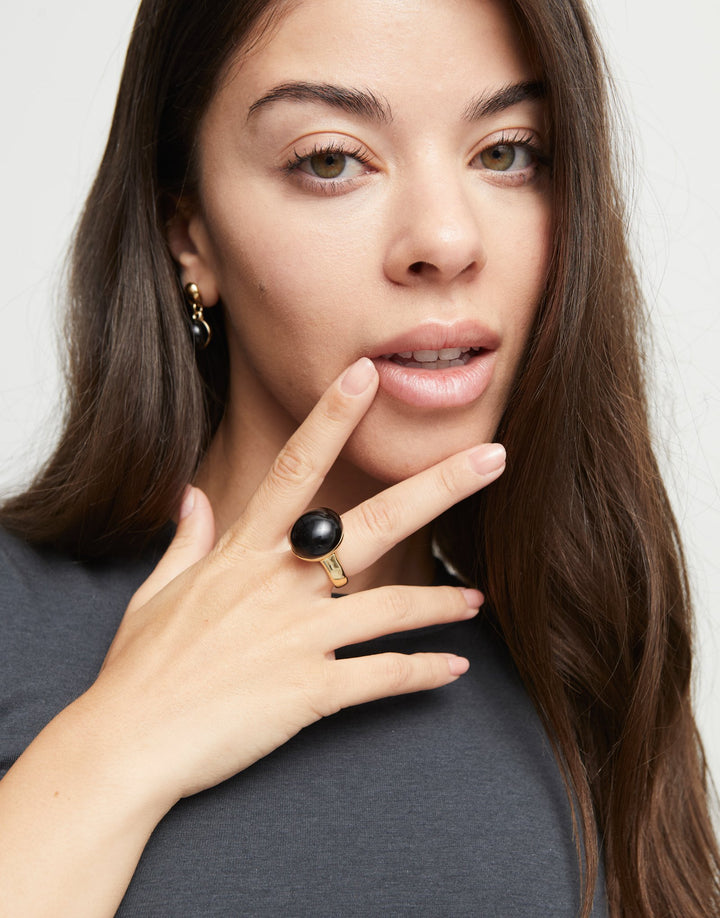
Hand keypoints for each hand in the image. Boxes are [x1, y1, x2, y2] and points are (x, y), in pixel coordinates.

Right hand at [94, 357, 505, 803]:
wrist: (128, 743)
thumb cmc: (140, 669)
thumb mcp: (157, 591)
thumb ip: (186, 539)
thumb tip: (192, 497)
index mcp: (244, 552)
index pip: (296, 467)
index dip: (332, 417)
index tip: (366, 374)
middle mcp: (280, 583)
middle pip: (375, 522)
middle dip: (438, 486)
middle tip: (492, 458)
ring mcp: (299, 635)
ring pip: (393, 606)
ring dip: (443, 600)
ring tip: (477, 598)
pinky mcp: (311, 689)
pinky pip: (383, 676)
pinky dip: (423, 672)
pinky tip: (453, 669)